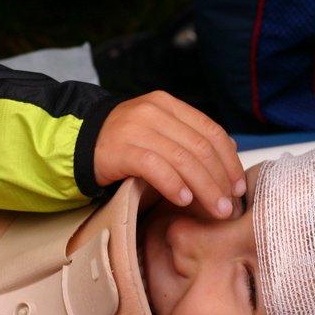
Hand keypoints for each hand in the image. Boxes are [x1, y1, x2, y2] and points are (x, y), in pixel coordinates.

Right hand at [94, 91, 245, 218]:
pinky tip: (184, 201)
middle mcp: (154, 112)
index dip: (229, 161)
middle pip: (200, 147)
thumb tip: (230, 153)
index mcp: (168, 105)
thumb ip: (188, 138)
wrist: (76, 143)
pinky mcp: (120, 149)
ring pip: (183, 159)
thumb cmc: (124, 143)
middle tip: (229, 206)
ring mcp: (136, 128)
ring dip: (204, 188)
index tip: (238, 186)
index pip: (210, 131)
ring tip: (215, 209)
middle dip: (220, 180)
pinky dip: (174, 185)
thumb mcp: (158, 132)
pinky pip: (155, 168)